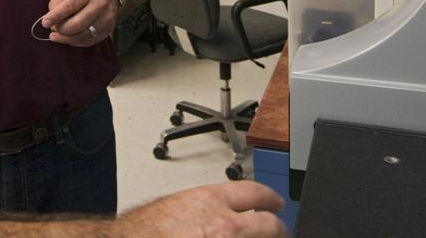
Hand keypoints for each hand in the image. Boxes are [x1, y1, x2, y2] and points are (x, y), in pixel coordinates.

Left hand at [41, 0, 117, 46]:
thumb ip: (57, 3)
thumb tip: (51, 20)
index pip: (69, 6)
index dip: (55, 16)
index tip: (45, 23)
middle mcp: (99, 4)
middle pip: (76, 24)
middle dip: (61, 29)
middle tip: (54, 28)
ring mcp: (106, 18)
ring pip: (82, 36)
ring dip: (66, 38)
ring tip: (57, 35)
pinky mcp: (108, 29)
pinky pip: (88, 41)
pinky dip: (75, 41)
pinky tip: (68, 38)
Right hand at [114, 181, 287, 236]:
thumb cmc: (144, 230)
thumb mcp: (179, 206)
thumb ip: (206, 208)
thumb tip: (222, 215)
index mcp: (211, 201)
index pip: (254, 193)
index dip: (270, 198)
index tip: (277, 203)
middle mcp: (223, 226)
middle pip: (269, 226)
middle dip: (279, 229)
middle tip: (281, 231)